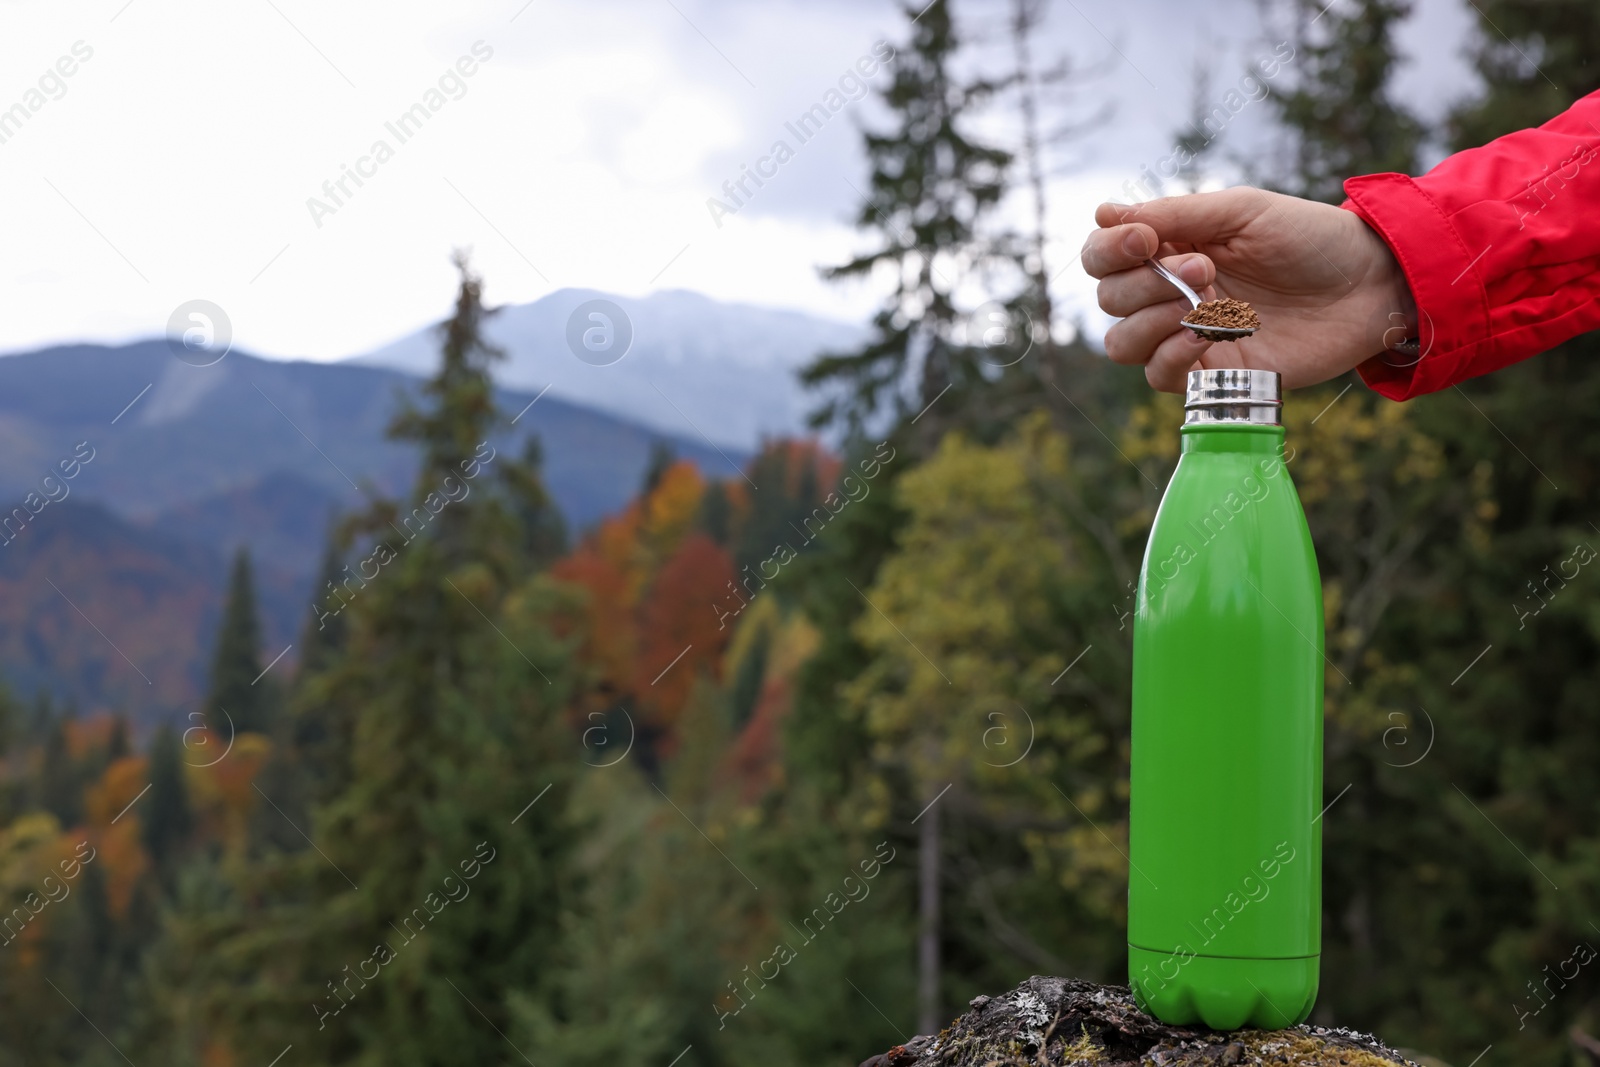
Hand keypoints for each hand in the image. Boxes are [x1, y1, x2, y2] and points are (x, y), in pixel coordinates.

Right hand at [1081, 187, 1414, 392]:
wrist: (1368, 286)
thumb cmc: (1310, 238)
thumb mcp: (1242, 210)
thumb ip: (1174, 213)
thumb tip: (1104, 213)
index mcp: (1171, 248)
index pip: (1103, 255)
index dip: (1109, 250)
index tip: (1144, 239)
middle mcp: (1169, 293)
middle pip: (1108, 299)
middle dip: (1143, 283)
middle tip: (1204, 267)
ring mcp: (1186, 336)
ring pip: (1121, 343)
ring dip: (1150, 321)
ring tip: (1201, 305)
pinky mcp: (1210, 373)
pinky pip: (1158, 376)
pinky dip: (1171, 355)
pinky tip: (1206, 337)